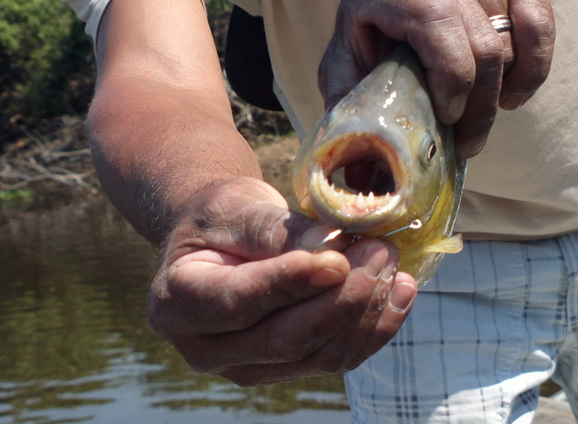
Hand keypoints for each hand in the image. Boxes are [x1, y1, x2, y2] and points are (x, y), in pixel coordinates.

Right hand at [147, 177, 417, 384]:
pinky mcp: (285, 370)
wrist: (222, 239)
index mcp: (177, 303)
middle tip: (380, 251)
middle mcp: (205, 349)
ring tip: (392, 263)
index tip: (337, 259)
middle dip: (342, 298)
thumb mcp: (234, 207)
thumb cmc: (221, 217)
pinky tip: (400, 292)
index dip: (289, 284)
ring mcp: (246, 367)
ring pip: (318, 355)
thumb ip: (273, 230)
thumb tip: (329, 249)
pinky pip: (336, 359)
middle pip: (284, 339)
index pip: (237, 302)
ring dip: (365, 312)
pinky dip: (374, 327)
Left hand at [319, 0, 554, 157]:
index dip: (453, 84)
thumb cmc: (364, 22)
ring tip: (479, 123)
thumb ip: (348, 103)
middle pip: (486, 49)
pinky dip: (535, 64)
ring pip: (512, 42)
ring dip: (501, 91)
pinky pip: (538, 20)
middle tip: (467, 145)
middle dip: (479, 108)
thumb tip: (360, 171)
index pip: (445, 36)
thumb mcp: (344, 58)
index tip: (447, 118)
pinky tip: (514, 95)